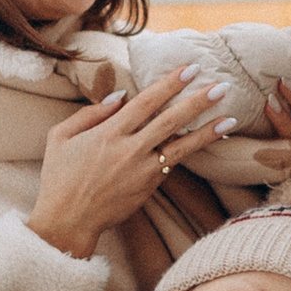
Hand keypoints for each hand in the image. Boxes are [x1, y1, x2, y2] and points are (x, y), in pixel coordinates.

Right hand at [26, 64, 231, 260]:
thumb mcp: (61, 137)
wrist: (68, 221)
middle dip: (197, 101)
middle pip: (170, 120)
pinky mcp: (149, 187)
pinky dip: (193, 150)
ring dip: (207, 131)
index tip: (189, 69)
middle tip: (220, 86)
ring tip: (230, 117)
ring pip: (181, 146)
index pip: (145, 102)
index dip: (169, 84)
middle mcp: (129, 150)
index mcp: (108, 133)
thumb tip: (120, 96)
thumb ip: (90, 113)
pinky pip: (174, 164)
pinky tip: (210, 140)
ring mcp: (142, 170)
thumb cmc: (59, 177)